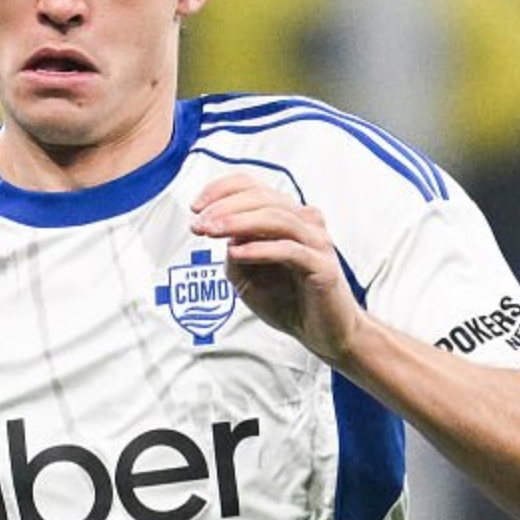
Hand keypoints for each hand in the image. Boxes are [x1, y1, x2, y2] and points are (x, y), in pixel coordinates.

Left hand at [190, 175, 363, 364]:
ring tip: (211, 231)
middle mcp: (305, 221)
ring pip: (275, 218)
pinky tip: (236, 253)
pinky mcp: (322, 265)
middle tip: (199, 224)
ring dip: (239, 222)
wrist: (324, 332)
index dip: (221, 190)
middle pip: (262, 198)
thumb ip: (235, 253)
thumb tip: (222, 234)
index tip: (195, 207)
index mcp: (287, 216)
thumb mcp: (248, 277)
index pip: (253, 187)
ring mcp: (316, 241)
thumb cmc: (288, 301)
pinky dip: (260, 248)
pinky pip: (289, 250)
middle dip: (225, 207)